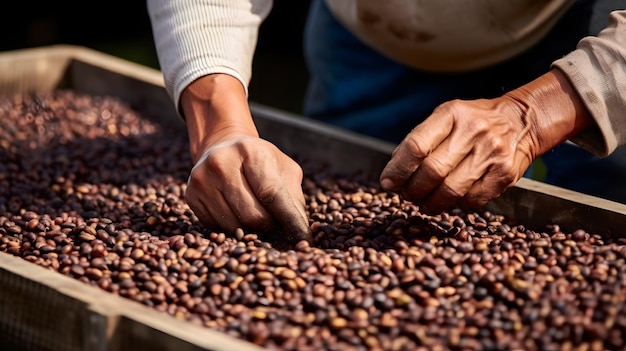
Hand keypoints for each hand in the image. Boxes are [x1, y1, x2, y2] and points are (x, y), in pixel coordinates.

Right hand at [186, 134, 310, 245]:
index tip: (303, 239)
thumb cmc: (260, 160)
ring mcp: (202, 180)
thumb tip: (301, 230)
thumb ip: (294, 196)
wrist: (221, 146)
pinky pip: (218, 228)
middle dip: (270, 227)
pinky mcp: (191, 196)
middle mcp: (221, 163)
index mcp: (250, 151)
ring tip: (259, 222)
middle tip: (277, 226)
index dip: (290, 220)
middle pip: (252, 215)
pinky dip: (233, 230)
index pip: (272, 194)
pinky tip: (239, 218)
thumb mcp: (283, 168)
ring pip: (234, 226)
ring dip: (252, 232)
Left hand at [379, 69, 591, 213]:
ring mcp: (492, 154)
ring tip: (422, 203)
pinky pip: (472, 201)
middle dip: (412, 190)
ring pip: (450, 191)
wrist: (519, 121)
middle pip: (432, 172)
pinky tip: (447, 202)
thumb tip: (393, 173)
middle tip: (406, 195)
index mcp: (452, 114)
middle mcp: (473, 132)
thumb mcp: (445, 117)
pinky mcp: (505, 174)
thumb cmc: (472, 121)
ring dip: (430, 203)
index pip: (416, 146)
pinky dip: (454, 206)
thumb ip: (420, 140)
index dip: (397, 169)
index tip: (387, 182)